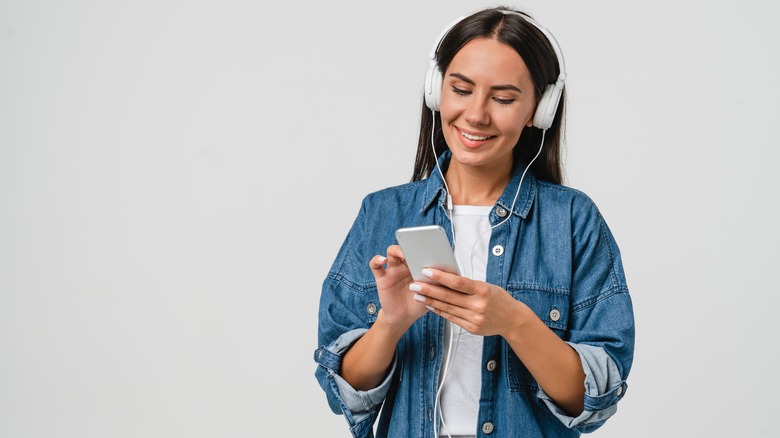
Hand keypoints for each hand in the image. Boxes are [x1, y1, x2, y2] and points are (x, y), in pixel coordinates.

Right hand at [368, 245, 428, 329]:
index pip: (421, 251)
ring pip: (391, 252)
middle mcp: (405, 265)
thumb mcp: (431, 293)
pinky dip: (377, 260)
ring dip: (397, 250)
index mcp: (418, 266)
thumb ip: (436, 282)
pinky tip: (383, 260)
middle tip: (418, 249)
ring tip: (403, 254)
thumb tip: (443, 272)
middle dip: (412, 245)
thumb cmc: (419, 303)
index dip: (426, 247)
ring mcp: (393, 270)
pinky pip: (375, 265)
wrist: (404, 317)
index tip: (432, 248)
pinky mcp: (382, 278)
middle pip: (407, 247)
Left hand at [409, 268, 529, 336]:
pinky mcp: (471, 328)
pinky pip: (451, 318)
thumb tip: (445, 277)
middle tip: (414, 284)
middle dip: (429, 290)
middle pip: (449, 296)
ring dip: (430, 301)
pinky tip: (430, 305)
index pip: (458, 282)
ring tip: (417, 295)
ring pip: (447, 308)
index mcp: (483, 290)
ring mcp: (475, 319)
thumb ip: (468, 284)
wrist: (512, 319)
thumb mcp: (486, 286)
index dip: (441, 276)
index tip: (426, 271)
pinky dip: (439, 311)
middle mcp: (479, 305)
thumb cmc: (497, 298)